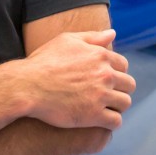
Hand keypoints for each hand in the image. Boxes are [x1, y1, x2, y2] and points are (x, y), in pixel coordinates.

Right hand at [18, 29, 134, 129]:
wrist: (27, 86)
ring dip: (117, 106)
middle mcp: (105, 74)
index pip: (123, 65)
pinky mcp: (93, 115)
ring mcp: (100, 95)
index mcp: (101, 55)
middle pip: (128, 85)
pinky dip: (111, 122)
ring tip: (104, 108)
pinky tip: (100, 121)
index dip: (116, 73)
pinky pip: (115, 121)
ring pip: (124, 103)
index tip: (105, 80)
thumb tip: (113, 33)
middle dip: (120, 89)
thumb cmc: (44, 62)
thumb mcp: (67, 41)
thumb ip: (92, 37)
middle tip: (106, 95)